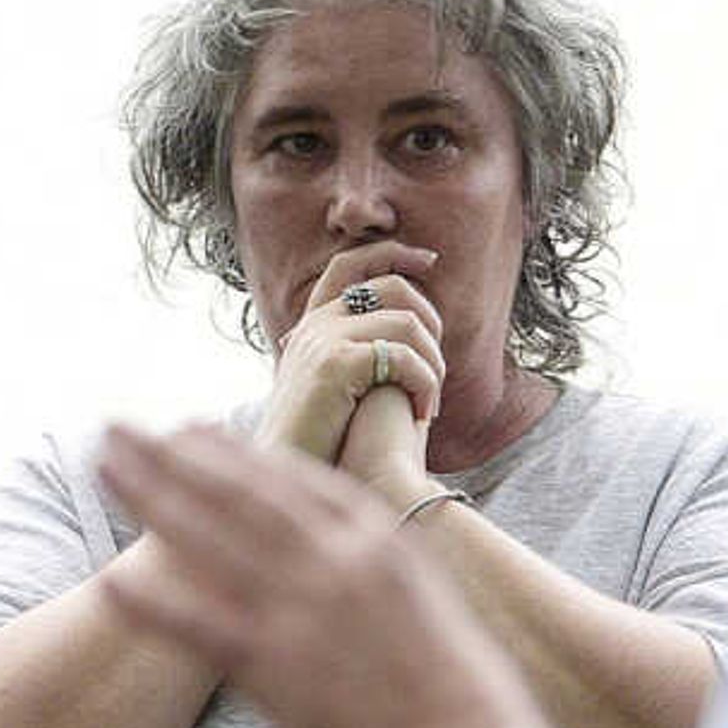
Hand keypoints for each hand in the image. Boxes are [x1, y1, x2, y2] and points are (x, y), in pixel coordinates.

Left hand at [96, 418, 539, 727]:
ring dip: (150, 496)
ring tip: (104, 463)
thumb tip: (348, 558)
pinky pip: (201, 626)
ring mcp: (303, 611)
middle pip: (238, 493)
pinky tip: (111, 584)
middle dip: (173, 456)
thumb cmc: (465, 694)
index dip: (234, 453)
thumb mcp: (430, 602)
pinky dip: (155, 605)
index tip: (190, 431)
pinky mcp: (278, 669)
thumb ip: (379, 570)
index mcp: (379, 540)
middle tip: (121, 427)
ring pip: (209, 537)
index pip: (292, 480)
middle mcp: (336, 561)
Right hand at [254, 245, 443, 477]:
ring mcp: (324, 341)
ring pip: (407, 323)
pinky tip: (425, 413)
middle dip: (431, 318)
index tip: (429, 261)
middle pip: (391, 286)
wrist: (287, 475)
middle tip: (439, 363)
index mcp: (312, 326)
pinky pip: (405, 357)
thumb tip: (396, 348)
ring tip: (433, 399)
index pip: (349, 263)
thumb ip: (351, 359)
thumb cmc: (314, 444)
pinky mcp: (337, 365)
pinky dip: (426, 385)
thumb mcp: (326, 389)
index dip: (391, 253)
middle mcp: (316, 325)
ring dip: (434, 363)